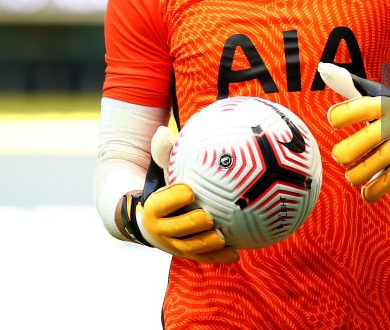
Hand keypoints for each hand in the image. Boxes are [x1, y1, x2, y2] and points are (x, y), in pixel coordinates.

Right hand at [123, 126, 238, 263]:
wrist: (152, 219)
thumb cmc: (165, 188)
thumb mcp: (162, 172)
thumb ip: (164, 154)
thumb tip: (162, 130)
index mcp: (154, 208)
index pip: (162, 203)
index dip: (174, 198)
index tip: (189, 190)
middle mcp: (161, 230)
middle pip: (176, 229)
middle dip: (191, 223)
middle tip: (209, 216)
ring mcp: (174, 245)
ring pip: (190, 248)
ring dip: (205, 244)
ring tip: (222, 237)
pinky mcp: (187, 254)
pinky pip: (203, 258)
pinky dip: (218, 257)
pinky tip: (236, 253)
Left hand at [318, 63, 389, 202]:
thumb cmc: (389, 104)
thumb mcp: (372, 91)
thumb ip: (346, 83)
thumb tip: (323, 69)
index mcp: (385, 104)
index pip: (363, 108)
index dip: (342, 115)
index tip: (332, 120)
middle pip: (372, 138)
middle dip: (349, 151)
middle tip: (338, 156)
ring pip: (381, 162)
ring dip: (359, 173)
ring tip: (348, 175)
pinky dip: (377, 190)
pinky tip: (364, 193)